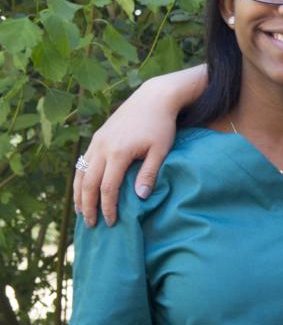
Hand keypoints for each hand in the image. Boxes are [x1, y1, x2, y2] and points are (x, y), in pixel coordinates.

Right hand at [74, 76, 184, 226]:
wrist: (153, 99)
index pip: (107, 188)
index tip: (112, 222)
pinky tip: (81, 190)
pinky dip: (80, 179)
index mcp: (118, 153)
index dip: (108, 207)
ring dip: (79, 194)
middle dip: (88, 206)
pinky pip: (83, 163)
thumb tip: (139, 198)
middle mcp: (102, 148)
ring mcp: (97, 142)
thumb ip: (149, 174)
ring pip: (81, 173)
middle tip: (92, 225)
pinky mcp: (97, 138)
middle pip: (88, 183)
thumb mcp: (160, 150)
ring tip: (81, 212)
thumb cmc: (161, 126)